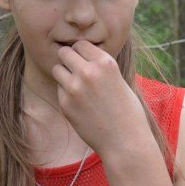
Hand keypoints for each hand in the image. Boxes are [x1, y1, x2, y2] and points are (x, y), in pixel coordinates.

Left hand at [52, 40, 149, 154]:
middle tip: (77, 71)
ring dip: (64, 75)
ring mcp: (74, 88)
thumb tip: (79, 52)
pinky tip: (81, 104)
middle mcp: (88, 72)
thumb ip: (100, 65)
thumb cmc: (127, 110)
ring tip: (78, 86)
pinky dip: (66, 93)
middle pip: (64, 52)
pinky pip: (59, 89)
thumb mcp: (118, 78)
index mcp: (105, 62)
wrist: (125, 141)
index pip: (80, 44)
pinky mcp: (65, 104)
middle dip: (69, 60)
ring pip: (57, 69)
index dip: (82, 52)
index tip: (86, 61)